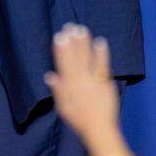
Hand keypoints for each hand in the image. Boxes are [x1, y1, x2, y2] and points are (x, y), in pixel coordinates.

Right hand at [46, 23, 138, 155]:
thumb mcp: (63, 108)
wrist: (99, 129)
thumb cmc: (80, 120)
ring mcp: (93, 81)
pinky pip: (103, 65)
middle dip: (72, 42)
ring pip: (87, 59)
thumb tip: (50, 76)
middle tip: (70, 27)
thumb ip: (58, 90)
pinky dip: (101, 54)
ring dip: (84, 44)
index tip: (59, 36)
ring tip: (82, 30)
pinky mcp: (105, 83)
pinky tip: (100, 42)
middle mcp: (79, 82)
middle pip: (74, 58)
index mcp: (68, 87)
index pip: (62, 64)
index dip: (61, 50)